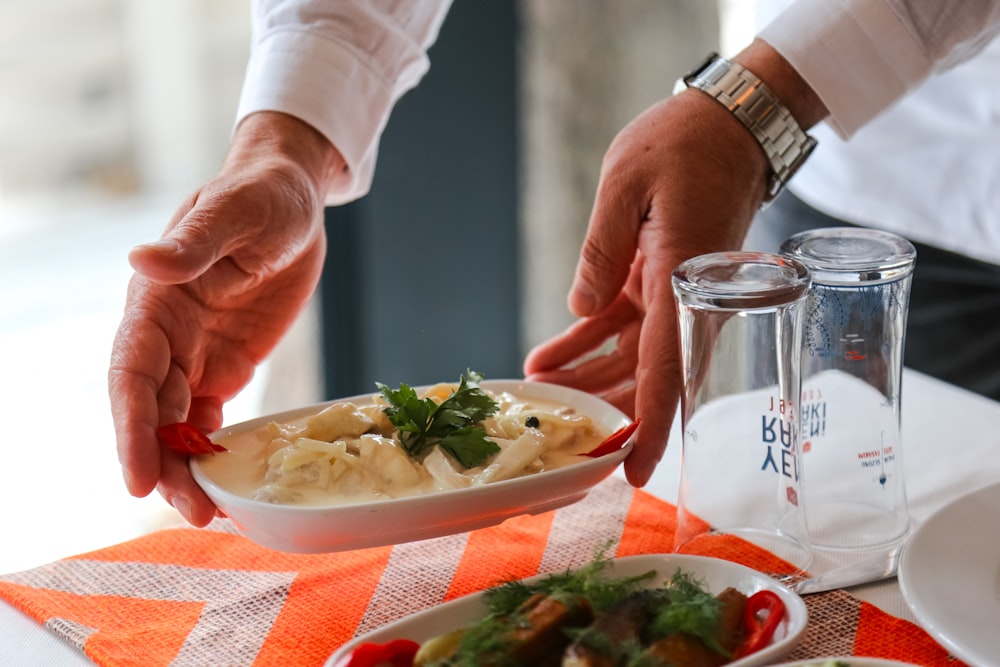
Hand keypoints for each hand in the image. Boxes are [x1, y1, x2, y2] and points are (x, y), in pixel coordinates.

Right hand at [108, 112, 341, 524]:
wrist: (294, 202)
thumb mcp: (233, 212)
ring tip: (209, 514)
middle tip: (191, 512)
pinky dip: (213, 449)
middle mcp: (167, 334)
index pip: (132, 372)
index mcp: (157, 302)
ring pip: (179, 421)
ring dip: (188, 467)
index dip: (132, 426)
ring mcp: (196, 352)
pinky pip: (211, 414)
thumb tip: (141, 262)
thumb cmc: (260, 197)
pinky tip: (223, 483)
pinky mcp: (227, 363)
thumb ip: (192, 243)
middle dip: (165, 462)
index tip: (139, 476)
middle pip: (153, 409)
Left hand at [524, 41, 825, 487]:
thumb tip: (579, 307)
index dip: (650, 427)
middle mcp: (685, 298)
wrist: (727, 124)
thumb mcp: (626, 186)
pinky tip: (549, 357)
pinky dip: (585, 343)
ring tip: (538, 391)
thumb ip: (601, 251)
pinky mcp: (658, 280)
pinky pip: (621, 326)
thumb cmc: (683, 145)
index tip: (634, 473)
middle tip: (557, 433)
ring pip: (630, 358)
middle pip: (645, 377)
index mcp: (684, 282)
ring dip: (587, 379)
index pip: (668, 372)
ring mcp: (673, 292)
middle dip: (603, 411)